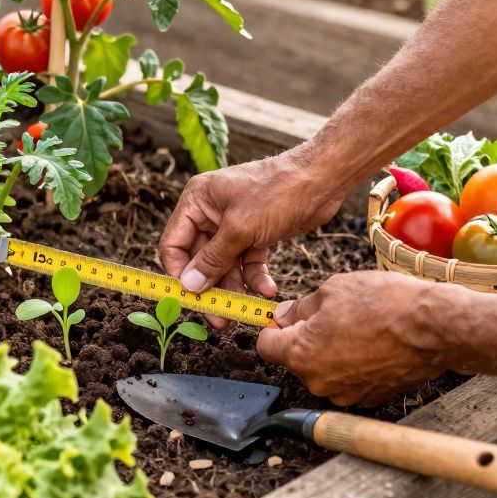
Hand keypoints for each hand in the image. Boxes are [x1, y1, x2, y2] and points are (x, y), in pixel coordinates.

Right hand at [158, 149, 343, 328]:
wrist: (322, 180)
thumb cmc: (278, 192)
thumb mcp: (241, 229)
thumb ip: (212, 259)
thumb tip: (189, 286)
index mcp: (197, 201)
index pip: (173, 243)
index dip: (179, 273)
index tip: (191, 299)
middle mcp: (210, 212)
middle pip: (199, 259)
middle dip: (211, 287)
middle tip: (220, 317)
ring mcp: (233, 224)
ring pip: (225, 265)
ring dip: (235, 287)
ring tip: (246, 309)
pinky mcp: (255, 233)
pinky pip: (247, 262)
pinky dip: (255, 277)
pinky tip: (267, 290)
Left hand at [255, 271, 464, 405]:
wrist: (435, 328)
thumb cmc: (385, 304)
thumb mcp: (333, 290)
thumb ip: (301, 307)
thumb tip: (284, 315)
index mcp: (300, 353)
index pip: (265, 346)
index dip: (274, 328)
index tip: (287, 318)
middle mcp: (318, 381)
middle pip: (295, 359)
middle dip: (305, 338)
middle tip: (331, 316)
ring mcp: (345, 394)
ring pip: (322, 370)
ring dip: (330, 352)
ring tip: (357, 328)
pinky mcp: (369, 399)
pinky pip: (348, 380)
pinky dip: (353, 364)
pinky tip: (372, 344)